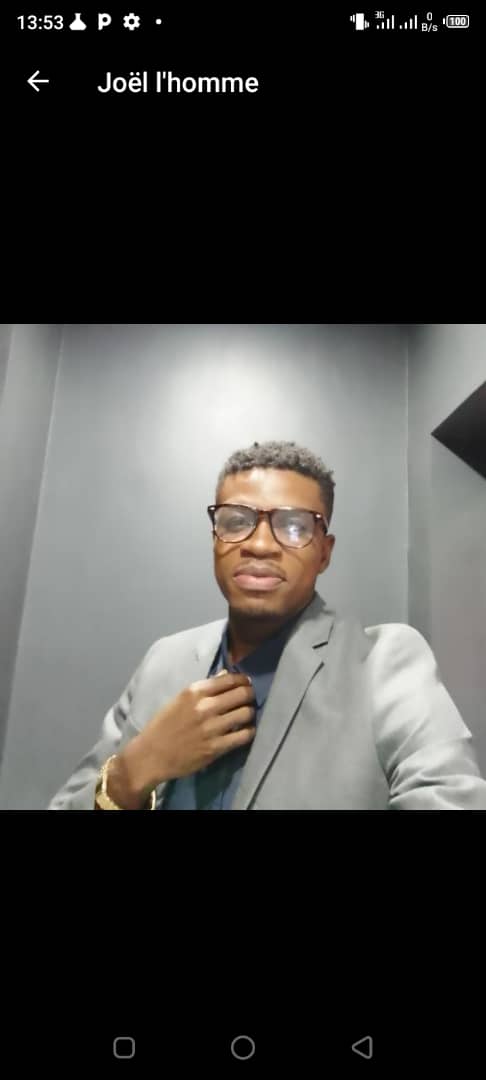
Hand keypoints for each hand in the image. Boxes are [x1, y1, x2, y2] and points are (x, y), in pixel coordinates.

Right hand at [111, 670, 255, 805]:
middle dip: (249, 695)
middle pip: (243, 694)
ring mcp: (212, 728)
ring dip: (250, 713)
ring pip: (246, 713)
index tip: (246, 684)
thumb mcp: (179, 699)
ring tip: (246, 716)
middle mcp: (205, 707)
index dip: (243, 680)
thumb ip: (204, 687)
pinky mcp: (216, 747)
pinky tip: (245, 731)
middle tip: (249, 700)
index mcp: (194, 691)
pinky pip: (244, 735)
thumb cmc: (164, 725)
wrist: (151, 755)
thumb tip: (226, 675)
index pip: (230, 679)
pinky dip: (249, 732)